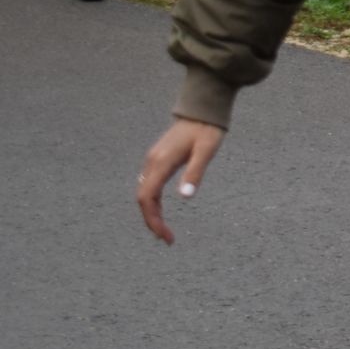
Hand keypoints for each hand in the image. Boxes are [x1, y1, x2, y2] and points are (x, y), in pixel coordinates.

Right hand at [136, 119, 225, 243]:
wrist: (201, 109)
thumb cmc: (206, 129)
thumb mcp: (206, 151)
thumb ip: (195, 172)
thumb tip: (185, 197)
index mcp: (161, 162)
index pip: (147, 199)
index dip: (153, 220)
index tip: (166, 236)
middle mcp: (152, 162)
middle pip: (143, 199)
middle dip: (152, 221)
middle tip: (168, 239)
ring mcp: (152, 160)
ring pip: (144, 193)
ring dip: (152, 212)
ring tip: (165, 229)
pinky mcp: (157, 159)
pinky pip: (149, 185)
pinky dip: (152, 201)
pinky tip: (161, 210)